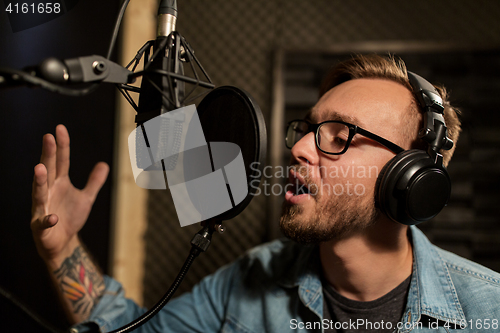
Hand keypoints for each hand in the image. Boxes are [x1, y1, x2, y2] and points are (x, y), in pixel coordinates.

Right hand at [31, 125, 108, 264]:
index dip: (61, 146)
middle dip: (48, 155)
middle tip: (48, 137)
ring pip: (39, 193)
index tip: (59, 129)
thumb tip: (104, 164)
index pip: (60, 161)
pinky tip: (53, 217)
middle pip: (48, 171)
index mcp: (59, 183)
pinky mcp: (41, 227)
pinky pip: (43, 222)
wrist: (62, 243)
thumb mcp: (86, 198)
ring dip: (39, 181)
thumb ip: (94, 182)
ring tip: (39, 168)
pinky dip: (47, 220)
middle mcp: (48, 192)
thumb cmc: (70, 217)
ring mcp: (42, 209)